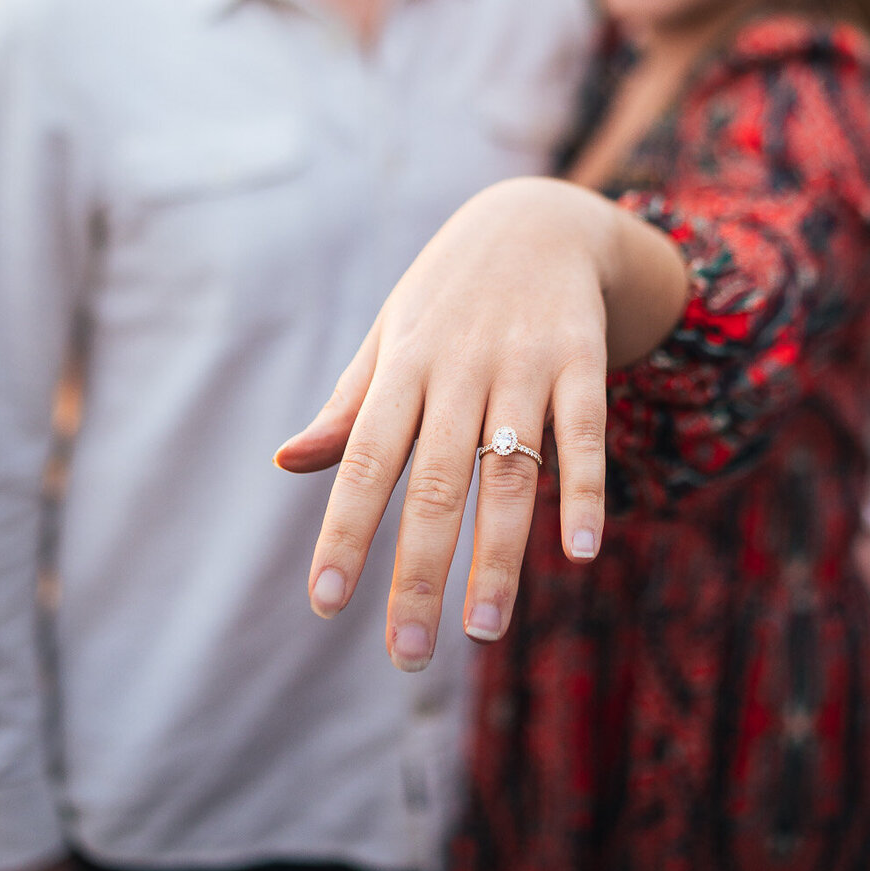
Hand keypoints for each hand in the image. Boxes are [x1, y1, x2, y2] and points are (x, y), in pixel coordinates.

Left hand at [276, 176, 685, 670]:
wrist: (536, 216)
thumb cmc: (448, 295)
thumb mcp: (391, 337)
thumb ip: (350, 406)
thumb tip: (285, 462)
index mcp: (403, 367)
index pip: (366, 459)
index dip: (345, 530)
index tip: (325, 602)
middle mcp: (458, 368)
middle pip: (435, 482)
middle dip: (419, 571)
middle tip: (406, 654)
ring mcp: (524, 362)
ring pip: (509, 472)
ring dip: (500, 555)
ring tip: (485, 631)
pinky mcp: (582, 358)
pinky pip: (584, 432)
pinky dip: (584, 489)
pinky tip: (581, 550)